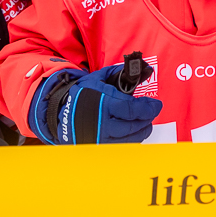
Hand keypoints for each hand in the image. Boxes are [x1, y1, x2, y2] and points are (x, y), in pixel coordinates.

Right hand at [29, 65, 162, 144]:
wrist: (58, 113)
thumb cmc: (81, 94)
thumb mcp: (97, 79)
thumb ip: (118, 74)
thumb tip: (139, 69)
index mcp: (103, 104)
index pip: (133, 110)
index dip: (148, 108)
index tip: (156, 105)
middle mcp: (102, 123)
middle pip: (133, 126)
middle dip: (147, 119)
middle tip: (152, 113)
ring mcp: (100, 138)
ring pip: (129, 139)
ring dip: (141, 131)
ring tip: (145, 124)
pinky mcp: (98, 147)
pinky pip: (121, 146)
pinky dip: (131, 140)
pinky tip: (134, 133)